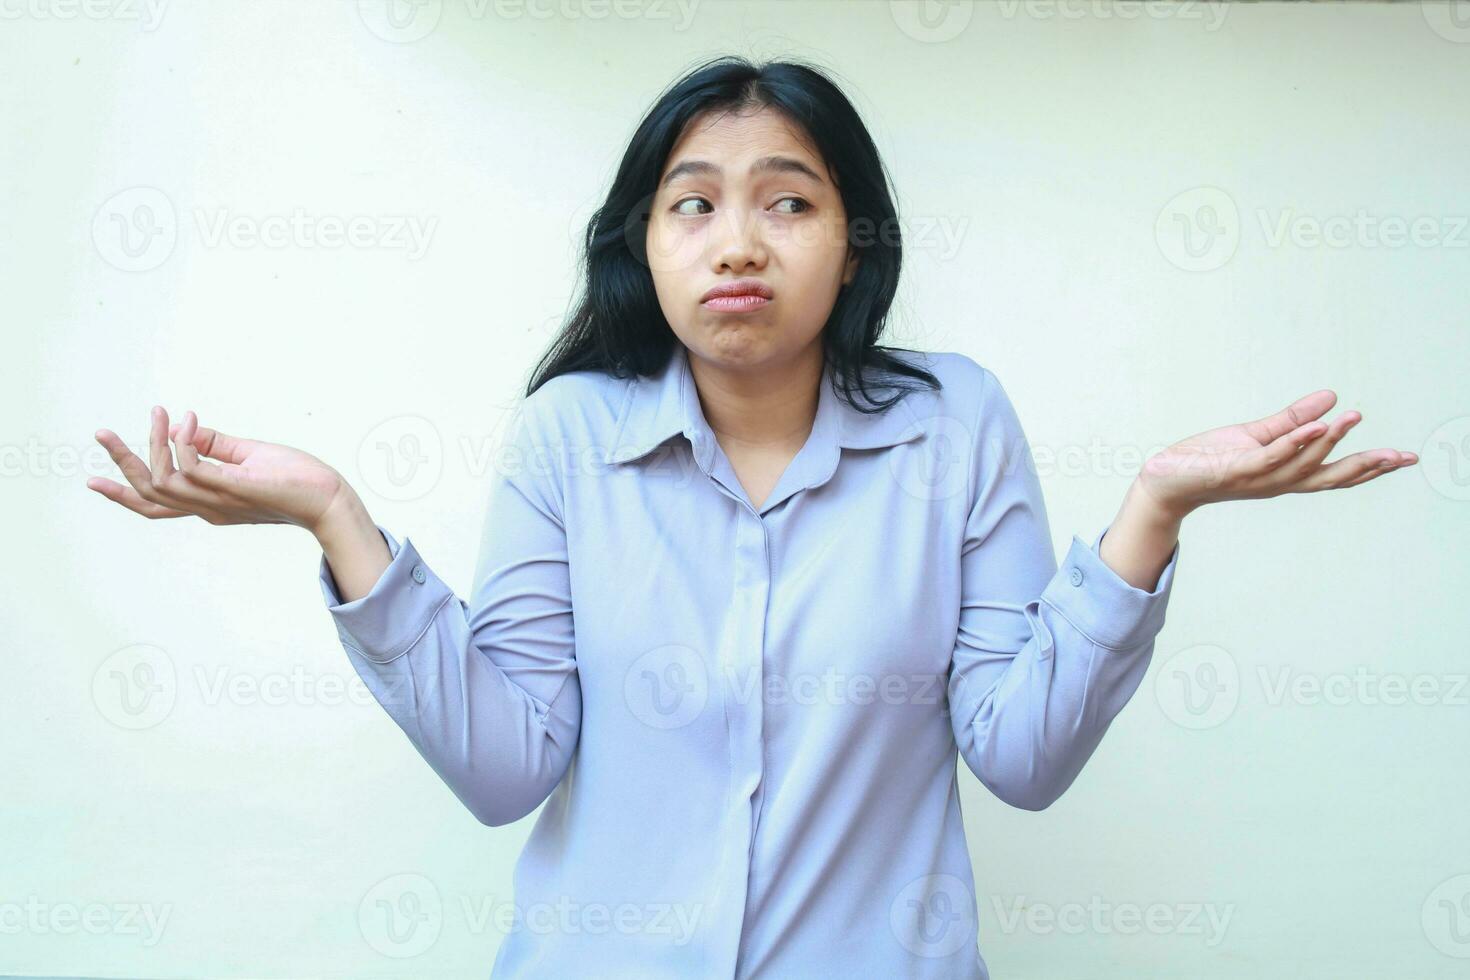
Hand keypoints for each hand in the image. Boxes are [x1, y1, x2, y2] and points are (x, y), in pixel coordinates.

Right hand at [88, 405, 351, 535]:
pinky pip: (192, 469)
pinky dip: (183, 444)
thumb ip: (216, 446)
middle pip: (149, 494)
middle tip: (102, 433)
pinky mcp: (235, 489)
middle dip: (121, 464)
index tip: (92, 481)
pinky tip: (186, 422)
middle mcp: (208, 507)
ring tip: (156, 413)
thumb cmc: (294, 478)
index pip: (157, 504)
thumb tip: (184, 426)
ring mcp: (220, 500)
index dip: (124, 494)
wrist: (328, 496)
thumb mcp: (249, 457)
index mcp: (208, 502)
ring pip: (164, 481)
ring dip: (152, 444)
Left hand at [1135, 389, 1417, 518]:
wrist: (1167, 478)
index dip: (1370, 466)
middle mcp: (1277, 482)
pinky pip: (1270, 457)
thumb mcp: (1258, 435)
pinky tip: (1314, 428)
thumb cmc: (1210, 460)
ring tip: (1352, 417)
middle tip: (1401, 456)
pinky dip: (1293, 443)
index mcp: (1286, 475)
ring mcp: (1257, 478)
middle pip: (1330, 477)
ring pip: (1302, 463)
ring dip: (1329, 441)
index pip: (1335, 472)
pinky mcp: (1235, 469)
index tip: (1405, 458)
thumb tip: (1332, 398)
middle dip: (1366, 466)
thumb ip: (1294, 420)